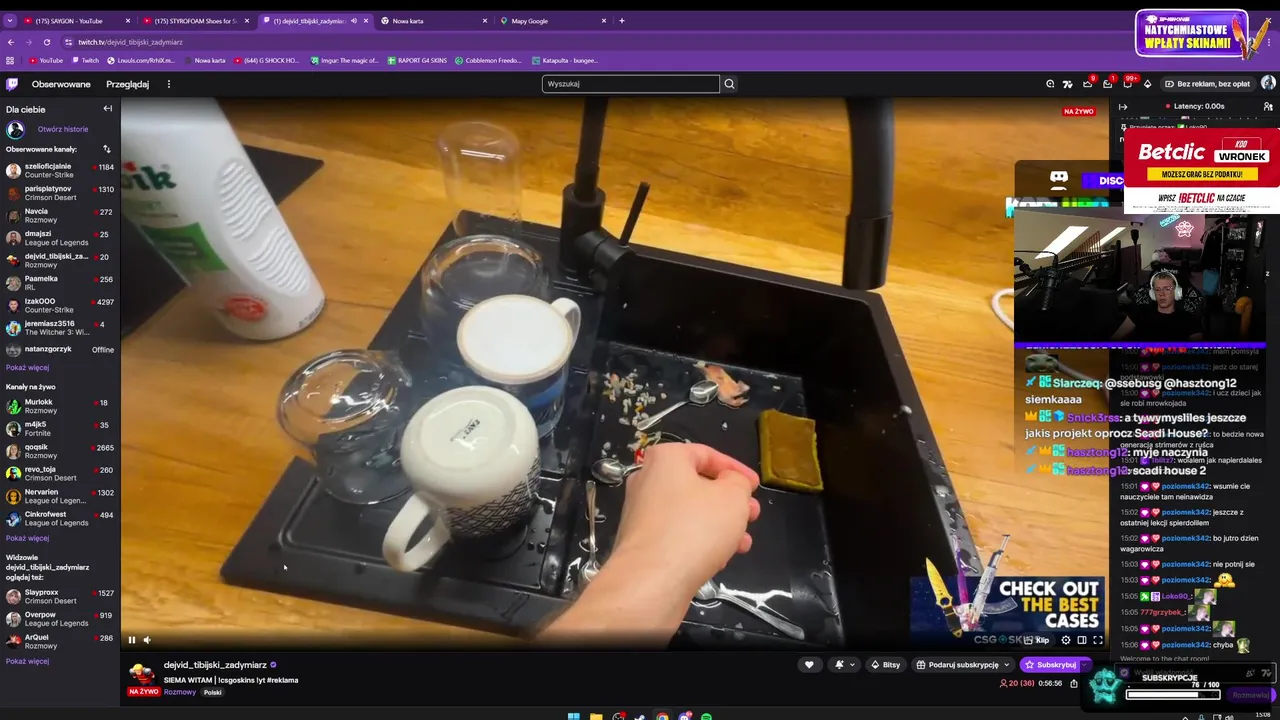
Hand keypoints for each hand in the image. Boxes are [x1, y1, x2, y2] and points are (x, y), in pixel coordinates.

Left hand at [610, 443, 760, 593]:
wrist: (651, 580)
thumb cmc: (695, 527)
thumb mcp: (733, 496)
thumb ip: (738, 483)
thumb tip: (732, 484)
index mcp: (665, 459)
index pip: (706, 454)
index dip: (736, 469)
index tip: (755, 486)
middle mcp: (647, 481)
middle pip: (697, 485)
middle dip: (730, 501)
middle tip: (752, 515)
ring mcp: (641, 514)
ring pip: (689, 513)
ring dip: (719, 525)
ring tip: (743, 542)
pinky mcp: (642, 544)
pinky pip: (677, 535)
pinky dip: (700, 541)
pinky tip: (721, 558)